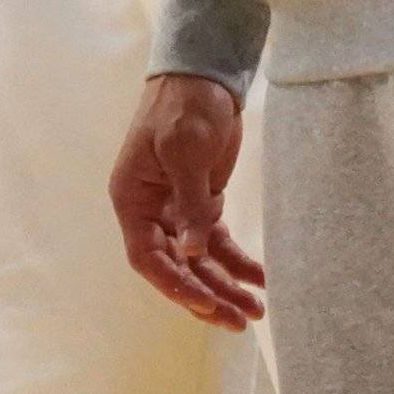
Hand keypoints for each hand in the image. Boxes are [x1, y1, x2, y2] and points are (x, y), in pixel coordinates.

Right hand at [111, 74, 266, 330]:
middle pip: (176, 267)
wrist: (205, 73)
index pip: (146, 256)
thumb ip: (190, 201)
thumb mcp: (184, 149)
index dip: (174, 284)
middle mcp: (151, 211)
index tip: (204, 302)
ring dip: (225, 285)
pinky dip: (239, 261)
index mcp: (132, 199)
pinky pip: (218, 242)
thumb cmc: (184, 104)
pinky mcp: (203, 203)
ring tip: (256, 311)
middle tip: (240, 320)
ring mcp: (177, 210)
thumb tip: (190, 252)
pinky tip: (261, 279)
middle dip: (208, 295)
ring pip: (199, 261)